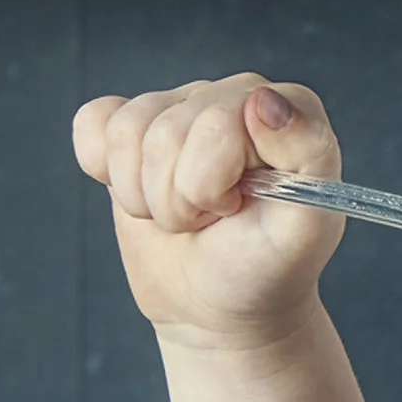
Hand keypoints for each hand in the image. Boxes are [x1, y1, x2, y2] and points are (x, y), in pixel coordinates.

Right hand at [72, 73, 345, 349]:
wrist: (219, 306)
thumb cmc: (266, 270)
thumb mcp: (304, 229)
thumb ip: (308, 156)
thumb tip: (263, 99)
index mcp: (287, 109)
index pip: (216, 123)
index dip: (212, 182)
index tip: (235, 209)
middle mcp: (232, 96)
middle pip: (165, 133)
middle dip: (179, 200)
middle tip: (210, 221)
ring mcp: (180, 106)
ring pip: (126, 133)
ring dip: (147, 198)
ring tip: (186, 217)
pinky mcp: (132, 126)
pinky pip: (93, 124)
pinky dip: (106, 172)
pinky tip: (142, 196)